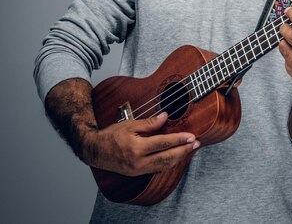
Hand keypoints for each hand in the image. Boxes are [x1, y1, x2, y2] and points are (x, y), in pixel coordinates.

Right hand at [81, 112, 200, 175]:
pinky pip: (158, 169)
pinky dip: (169, 162)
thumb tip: (166, 116)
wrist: (95, 151)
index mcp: (137, 148)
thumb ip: (149, 123)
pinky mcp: (138, 174)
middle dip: (184, 151)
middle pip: (168, 157)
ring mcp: (139, 170)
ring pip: (164, 165)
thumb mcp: (129, 124)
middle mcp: (139, 162)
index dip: (179, 140)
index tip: (191, 136)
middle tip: (196, 144)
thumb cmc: (111, 135)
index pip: (163, 143)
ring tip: (190, 149)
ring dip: (179, 158)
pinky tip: (177, 156)